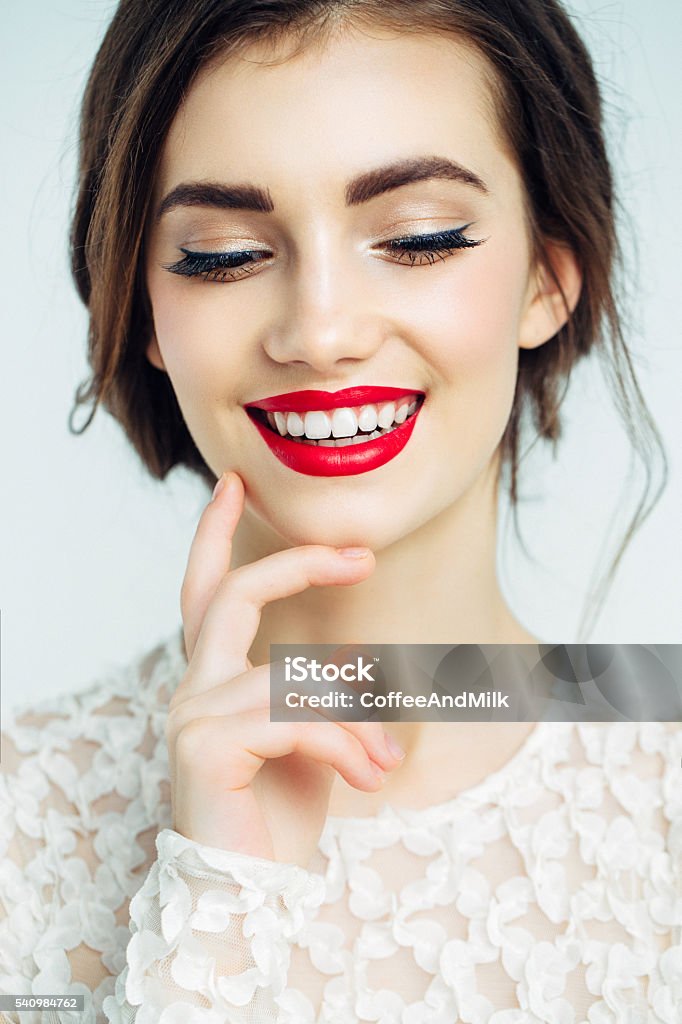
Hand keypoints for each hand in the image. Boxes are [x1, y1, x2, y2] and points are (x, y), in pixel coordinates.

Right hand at [165, 472, 403, 866]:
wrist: (251, 896)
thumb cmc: (278, 818)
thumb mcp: (314, 744)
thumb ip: (325, 696)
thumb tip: (363, 658)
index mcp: (214, 681)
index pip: (204, 593)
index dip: (214, 536)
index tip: (235, 487)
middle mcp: (193, 689)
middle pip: (231, 595)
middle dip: (296, 563)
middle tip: (359, 556)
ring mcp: (193, 714)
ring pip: (292, 673)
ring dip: (356, 714)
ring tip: (386, 762)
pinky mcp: (207, 745)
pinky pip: (297, 715)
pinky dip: (346, 742)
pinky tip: (369, 779)